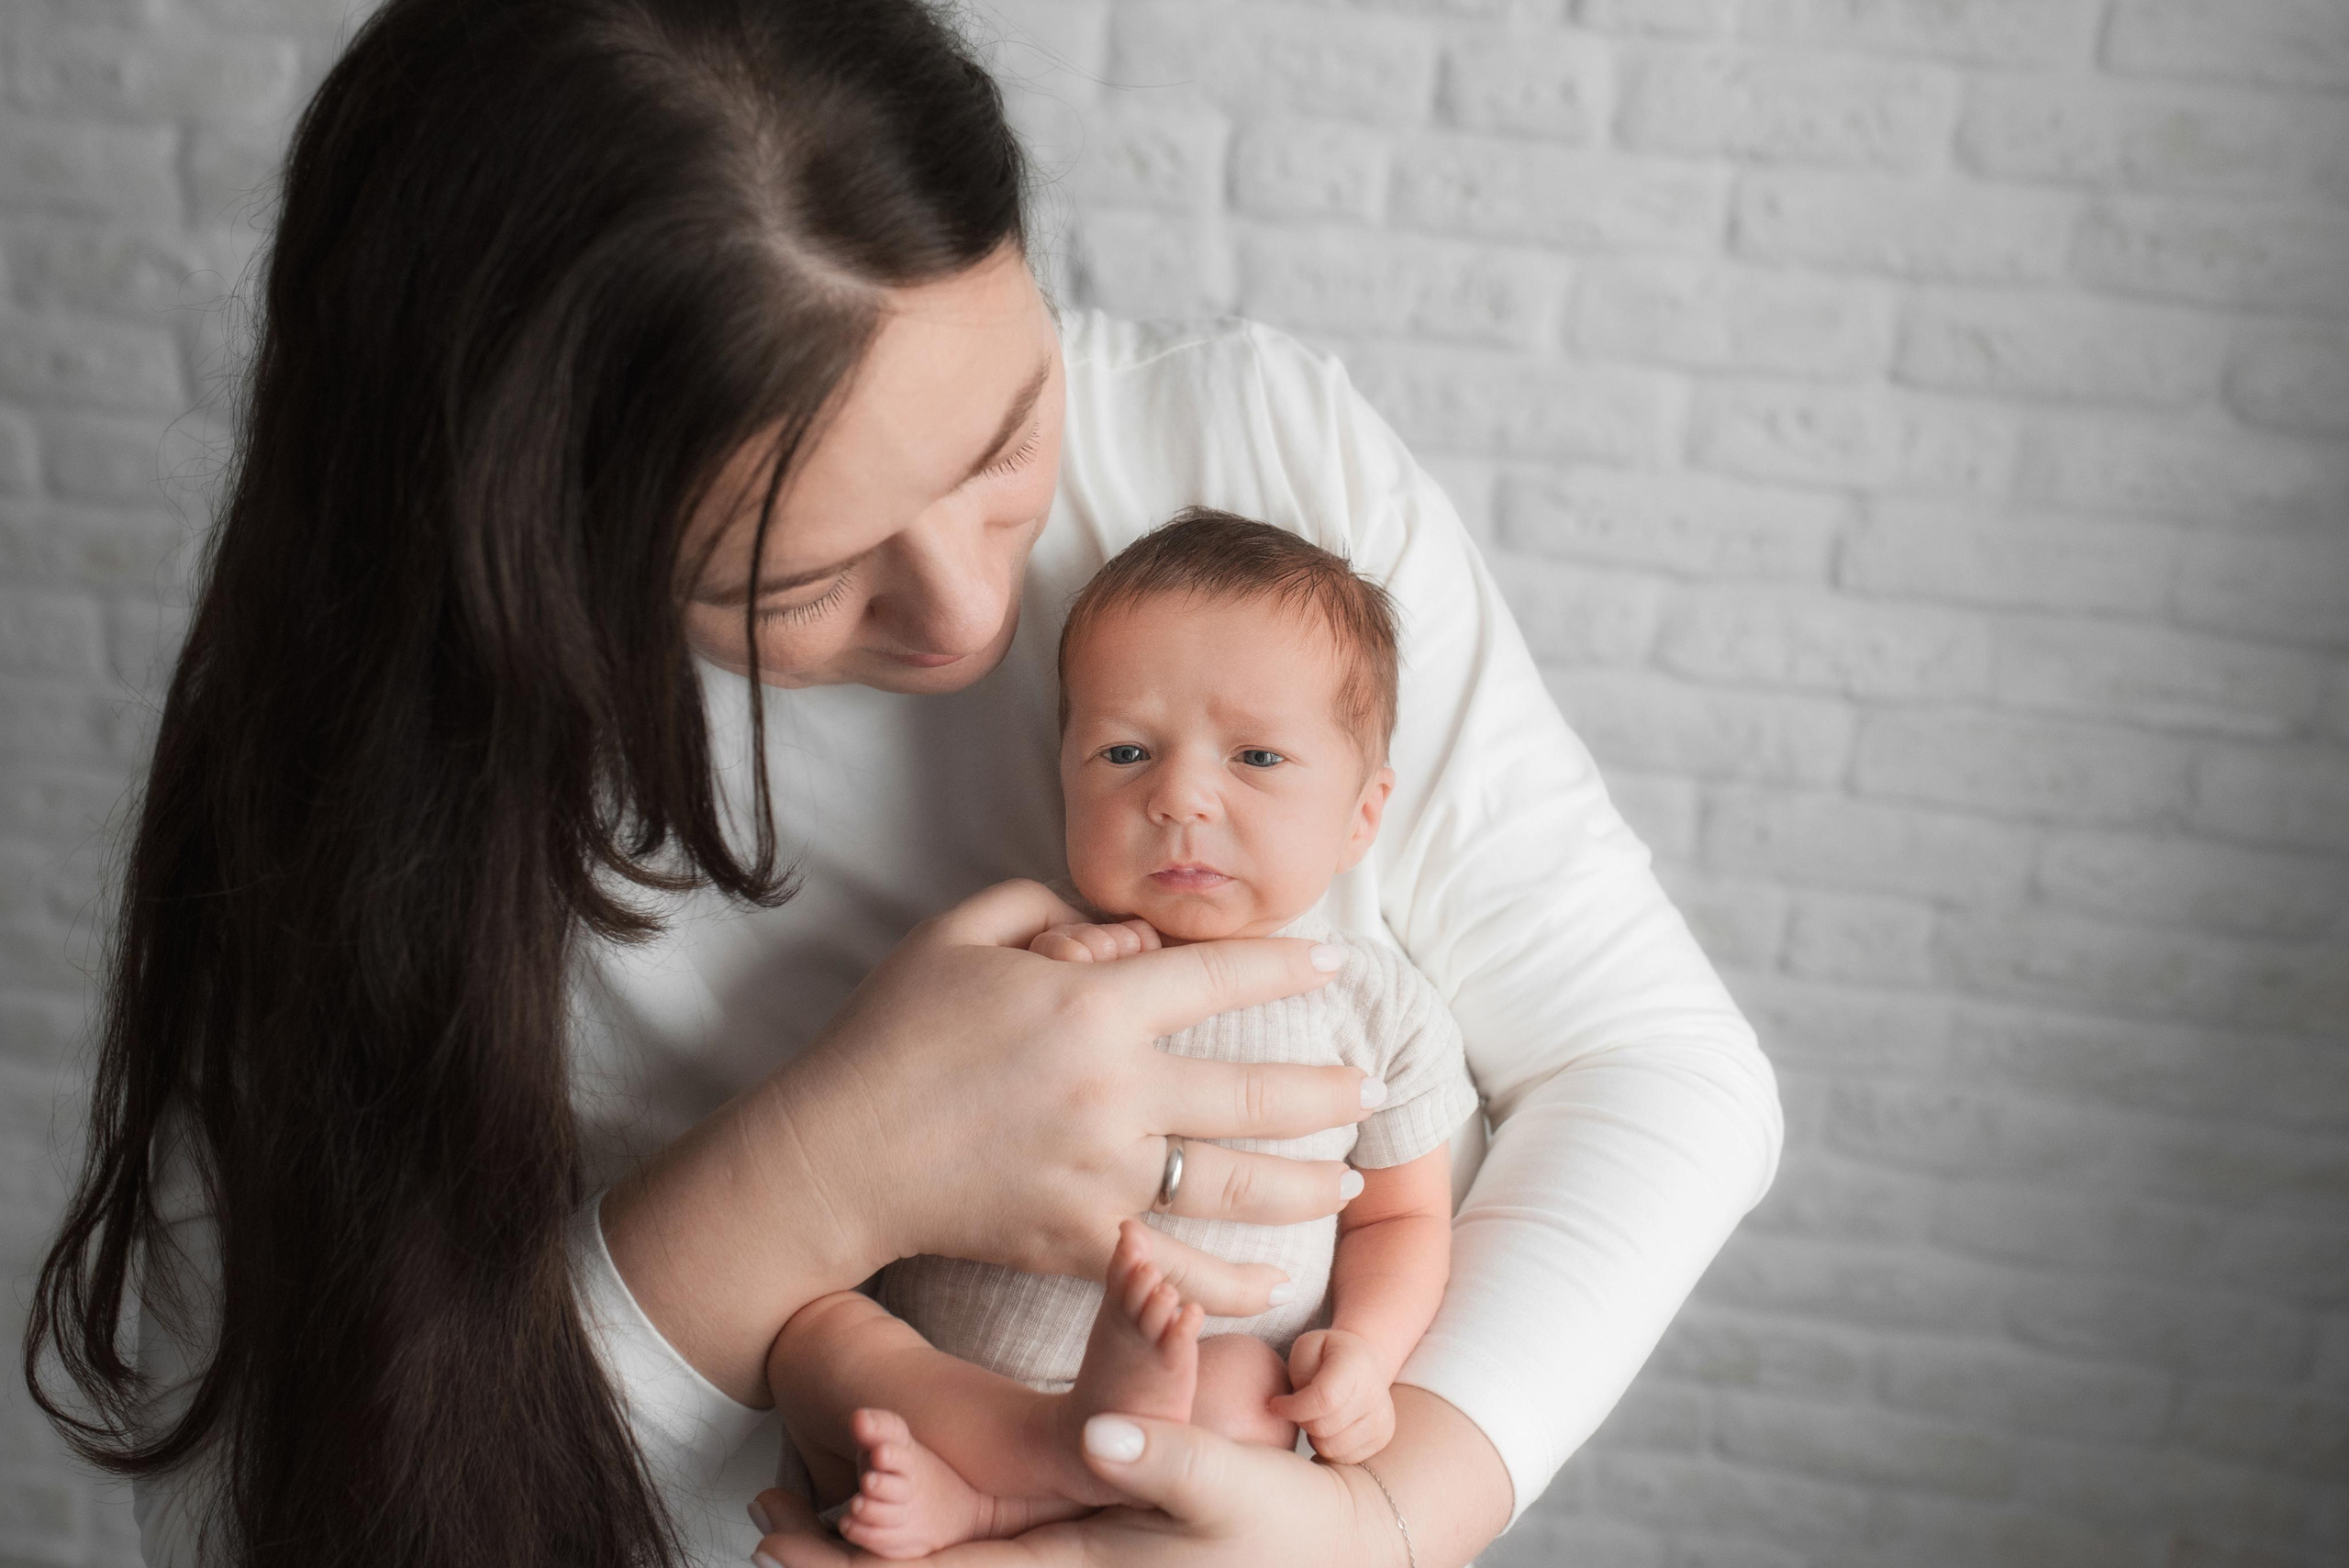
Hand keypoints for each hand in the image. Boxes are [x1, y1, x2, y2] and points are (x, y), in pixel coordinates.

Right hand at [601, 879, 1378, 1403]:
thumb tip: (1134, 939)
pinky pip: (1175, 1267)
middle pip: (1254, 1093)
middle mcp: (1114, 1092)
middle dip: (1328, 1092)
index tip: (1336, 964)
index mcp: (1091, 1006)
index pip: (1218, 976)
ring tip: (1347, 1180)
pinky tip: (1273, 1279)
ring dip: (1303, 1187)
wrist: (834, 1156)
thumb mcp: (960, 932)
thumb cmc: (892, 1034)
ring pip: (1233, 1186)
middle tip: (1374, 1088)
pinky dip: (1229, 1281)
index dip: (1286, 966)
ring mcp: (1101, 1176)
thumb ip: (1050, 908)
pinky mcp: (1078, 1242)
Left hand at [751, 1411, 1400, 1567]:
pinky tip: (881, 1520)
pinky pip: (976, 1564)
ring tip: (793, 1515)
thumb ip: (1163, 1455)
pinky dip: (918, 1546)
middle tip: (758, 1514)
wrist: (1330, 1548)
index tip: (773, 1528)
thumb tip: (1099, 1435)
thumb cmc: (1280, 1522)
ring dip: (874, 1551)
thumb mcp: (1225, 1481)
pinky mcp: (1074, 1563)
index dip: (851, 1563)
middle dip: (836, 1560)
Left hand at [1270, 1328, 1394, 1462]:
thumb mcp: (1307, 1347)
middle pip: (1323, 1427)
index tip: (1275, 1404)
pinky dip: (1328, 1446)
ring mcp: (1381, 1418)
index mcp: (1354, 1365)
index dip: (1294, 1407)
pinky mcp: (1381, 1437)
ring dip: (1314, 1436)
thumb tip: (1296, 1408)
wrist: (1365, 1362)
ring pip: (1331, 1448)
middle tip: (1298, 1406)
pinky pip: (1343, 1458)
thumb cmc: (1328, 1355)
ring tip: (1316, 1415)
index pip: (1324, 1399)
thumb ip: (1300, 1374)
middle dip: (1301, 1420)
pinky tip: (1329, 1427)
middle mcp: (1374, 1394)